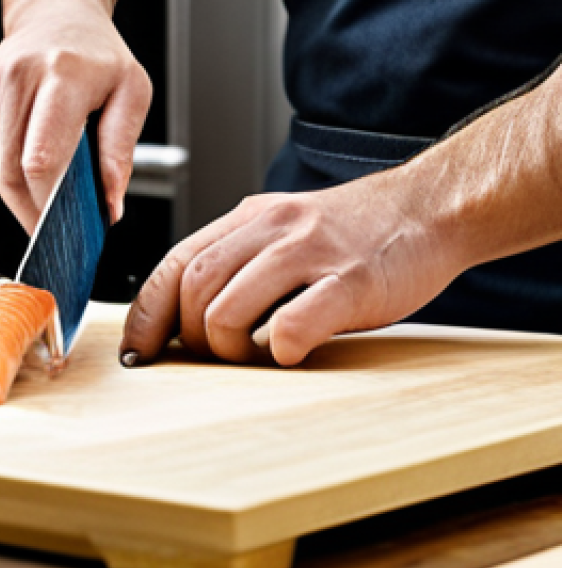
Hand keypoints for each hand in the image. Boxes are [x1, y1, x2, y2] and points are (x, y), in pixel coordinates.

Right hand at [0, 0, 151, 233]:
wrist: (55, 15)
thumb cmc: (97, 55)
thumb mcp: (132, 92)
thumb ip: (121, 150)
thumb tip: (109, 206)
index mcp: (61, 75)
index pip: (42, 158)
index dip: (50, 205)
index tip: (68, 232)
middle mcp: (16, 79)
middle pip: (14, 173)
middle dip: (37, 212)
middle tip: (61, 230)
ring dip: (23, 195)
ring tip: (52, 191)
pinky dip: (3, 176)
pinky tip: (28, 161)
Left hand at [120, 172, 464, 366]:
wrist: (428, 208)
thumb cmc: (353, 232)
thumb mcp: (282, 229)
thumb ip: (239, 258)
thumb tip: (185, 314)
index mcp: (248, 217)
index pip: (174, 263)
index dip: (148, 314)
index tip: (139, 352)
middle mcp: (271, 227)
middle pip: (192, 287)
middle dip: (188, 335)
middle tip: (212, 357)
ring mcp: (309, 252)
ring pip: (227, 307)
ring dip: (228, 347)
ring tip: (252, 358)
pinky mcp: (350, 281)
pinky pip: (294, 323)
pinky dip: (281, 351)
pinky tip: (293, 354)